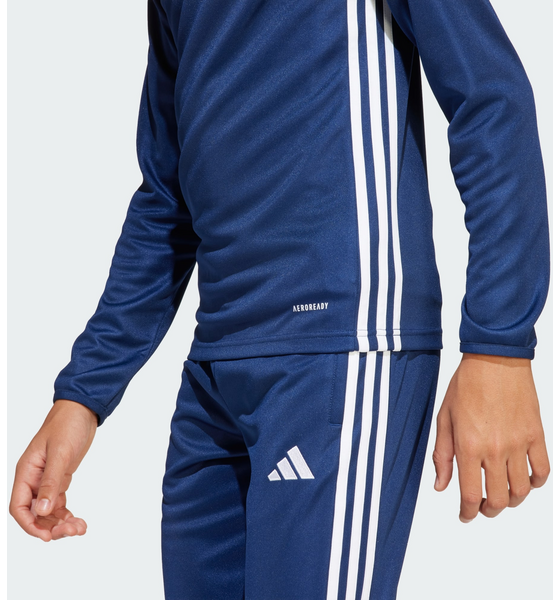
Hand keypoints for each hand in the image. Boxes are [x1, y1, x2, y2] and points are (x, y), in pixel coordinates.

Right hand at [10, 400, 97, 540]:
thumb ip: (51, 481)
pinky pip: (58, 503)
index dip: (30, 525)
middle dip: (50, 526)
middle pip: (34, 513)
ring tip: (80, 527)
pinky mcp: (59, 478)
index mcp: (26, 472)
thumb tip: (42, 510)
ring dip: (61, 522)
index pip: (19, 507)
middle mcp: (33, 479)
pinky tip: (78, 520)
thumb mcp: (60, 453)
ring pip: (47, 511)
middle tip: (72, 530)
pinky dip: (67, 514)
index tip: (47, 537)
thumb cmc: (67, 425)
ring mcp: (46, 479)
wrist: (81, 410)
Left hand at [433, 353, 549, 522]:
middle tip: (483, 507)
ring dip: (511, 500)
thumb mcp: (444, 418)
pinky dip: (535, 483)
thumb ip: (442, 455)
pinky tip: (524, 480)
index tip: (466, 515)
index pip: (470, 494)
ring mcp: (519, 443)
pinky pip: (542, 470)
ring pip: (521, 490)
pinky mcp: (536, 435)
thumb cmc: (466, 385)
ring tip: (502, 494)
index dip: (468, 512)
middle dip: (489, 510)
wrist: (494, 360)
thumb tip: (441, 485)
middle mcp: (495, 449)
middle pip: (499, 499)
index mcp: (468, 446)